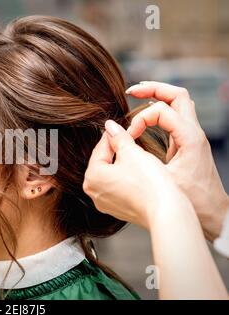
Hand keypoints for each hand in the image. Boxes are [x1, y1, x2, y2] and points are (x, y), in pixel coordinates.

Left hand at [83, 120, 188, 229]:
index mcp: (92, 176)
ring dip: (121, 164)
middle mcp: (94, 192)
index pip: (100, 148)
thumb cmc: (149, 183)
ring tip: (136, 156)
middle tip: (129, 139)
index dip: (113, 135)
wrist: (166, 211)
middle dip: (116, 150)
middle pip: (103, 162)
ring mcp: (105, 203)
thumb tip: (110, 126)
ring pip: (111, 175)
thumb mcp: (132, 152)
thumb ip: (119, 137)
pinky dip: (126, 179)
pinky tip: (139, 174)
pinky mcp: (118, 210)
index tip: (120, 127)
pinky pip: (118, 188)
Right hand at [126, 81, 228, 240]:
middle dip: (153, 89)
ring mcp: (192, 136)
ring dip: (158, 96)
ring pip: (179, 102)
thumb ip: (135, 152)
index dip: (140, 119)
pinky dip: (160, 110)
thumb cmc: (190, 200)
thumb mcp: (160, 176)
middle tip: (131, 91)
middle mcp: (194, 132)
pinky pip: (176, 116)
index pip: (161, 110)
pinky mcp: (188, 143)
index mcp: (189, 137)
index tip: (128, 137)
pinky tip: (146, 118)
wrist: (212, 213)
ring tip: (137, 96)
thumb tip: (113, 133)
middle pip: (177, 94)